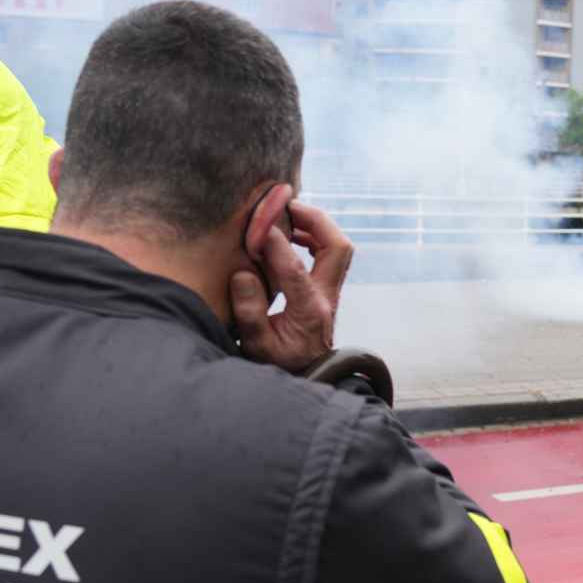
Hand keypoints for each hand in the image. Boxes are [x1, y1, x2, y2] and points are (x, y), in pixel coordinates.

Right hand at [231, 203, 353, 372]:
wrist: (307, 376)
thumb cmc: (280, 363)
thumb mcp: (258, 346)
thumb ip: (250, 313)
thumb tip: (244, 274)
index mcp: (309, 312)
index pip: (296, 270)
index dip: (277, 245)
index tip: (258, 226)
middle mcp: (327, 298)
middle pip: (338, 248)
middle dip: (316, 221)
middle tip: (286, 206)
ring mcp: (331, 293)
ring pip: (338, 247)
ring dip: (317, 226)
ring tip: (287, 215)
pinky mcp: (327, 290)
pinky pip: (330, 254)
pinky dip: (314, 237)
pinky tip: (291, 234)